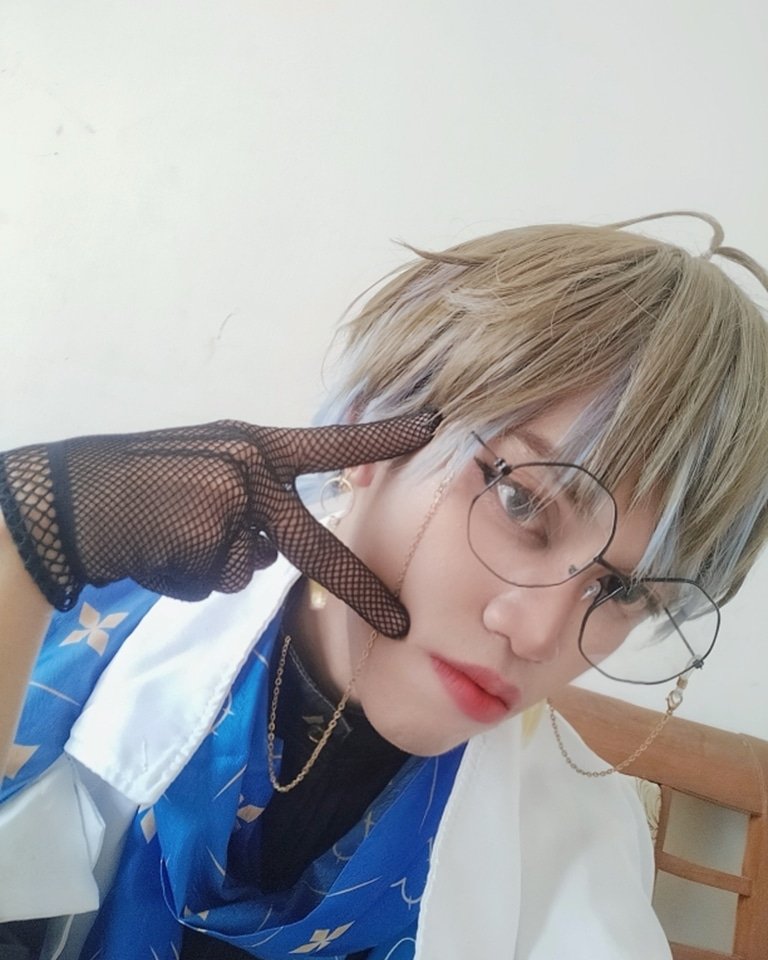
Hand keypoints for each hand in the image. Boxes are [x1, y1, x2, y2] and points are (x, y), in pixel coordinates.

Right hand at [0, 414, 437, 636]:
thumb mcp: (203, 464)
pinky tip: (158, 552)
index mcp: (253, 445)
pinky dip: (189, 579)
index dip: (383, 436)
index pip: (329, 443)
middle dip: (358, 589)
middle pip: (312, 545)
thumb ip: (250, 493)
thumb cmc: (139, 481)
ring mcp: (233, 508)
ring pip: (250, 570)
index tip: (435, 425)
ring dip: (214, 567)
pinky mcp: (209, 544)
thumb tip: (275, 546)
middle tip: (400, 622)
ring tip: (170, 537)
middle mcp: (251, 471)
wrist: (72, 499)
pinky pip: (216, 584)